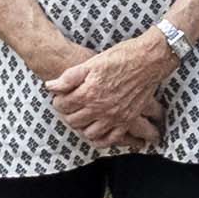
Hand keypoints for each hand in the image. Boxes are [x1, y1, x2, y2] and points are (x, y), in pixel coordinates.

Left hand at [45, 30, 175, 155]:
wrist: (148, 61)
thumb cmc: (120, 57)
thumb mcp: (91, 62)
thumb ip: (69, 77)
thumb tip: (50, 87)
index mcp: (89, 93)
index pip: (63, 105)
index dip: (58, 101)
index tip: (61, 97)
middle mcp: (101, 108)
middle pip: (74, 121)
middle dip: (68, 114)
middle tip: (70, 106)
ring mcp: (115, 117)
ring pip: (90, 133)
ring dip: (83, 127)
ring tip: (82, 117)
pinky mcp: (127, 120)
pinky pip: (111, 139)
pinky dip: (101, 139)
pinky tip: (97, 131)